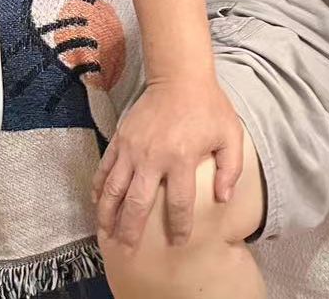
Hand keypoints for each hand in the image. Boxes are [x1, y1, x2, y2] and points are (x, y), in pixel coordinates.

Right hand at [93, 75, 243, 248]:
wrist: (180, 78)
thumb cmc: (209, 107)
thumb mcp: (230, 134)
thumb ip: (230, 168)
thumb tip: (223, 198)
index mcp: (182, 158)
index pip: (179, 203)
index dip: (179, 226)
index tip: (179, 241)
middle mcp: (153, 158)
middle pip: (137, 204)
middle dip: (131, 230)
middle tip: (128, 250)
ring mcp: (132, 150)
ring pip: (113, 191)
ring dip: (108, 215)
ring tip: (106, 235)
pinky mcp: (119, 140)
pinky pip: (104, 170)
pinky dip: (98, 189)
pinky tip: (97, 204)